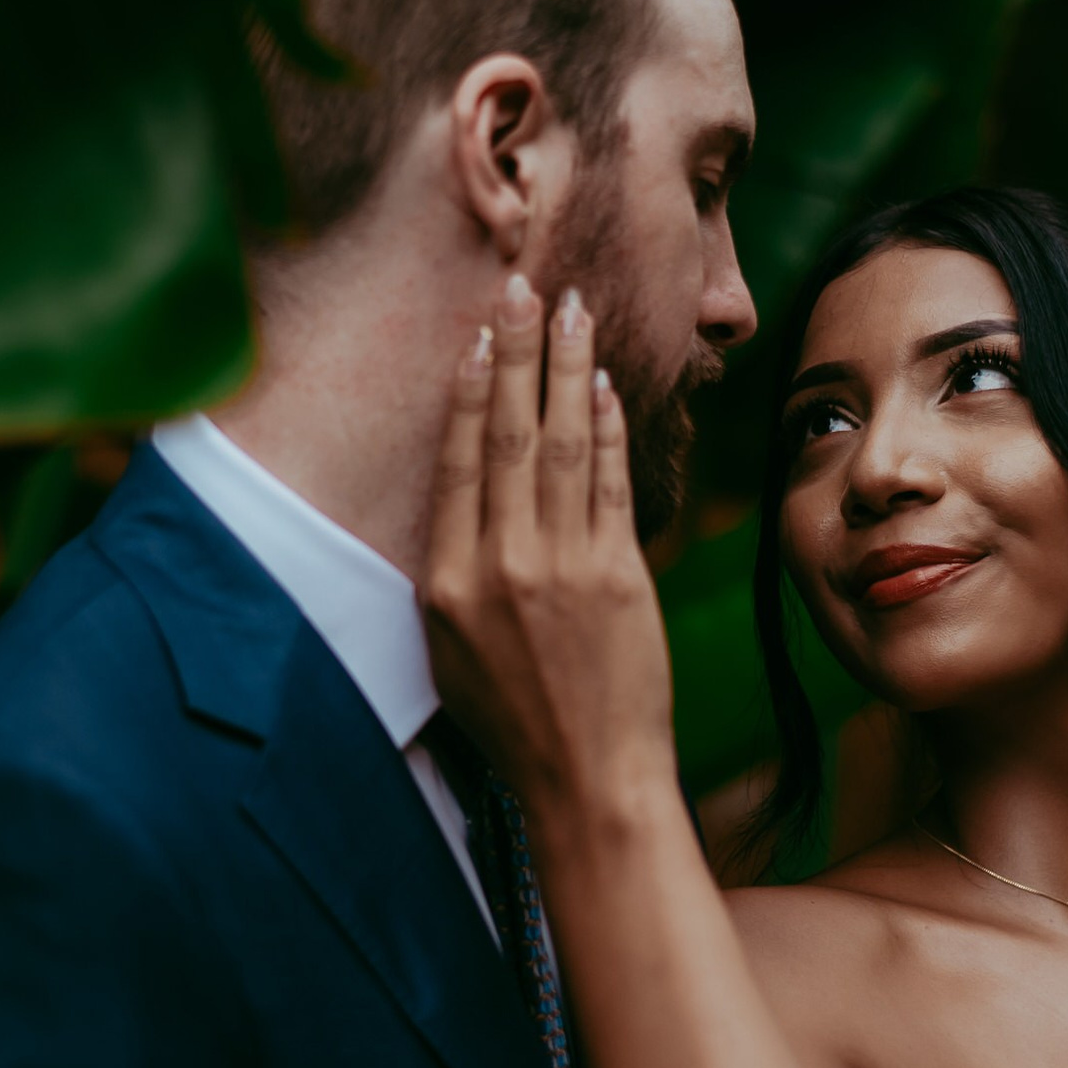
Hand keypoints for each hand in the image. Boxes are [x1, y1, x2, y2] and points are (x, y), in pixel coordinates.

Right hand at [421, 272, 678, 831]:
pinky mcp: (619, 577)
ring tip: (573, 310)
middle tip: (526, 287)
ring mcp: (562, 569)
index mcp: (449, 584)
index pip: (458, 463)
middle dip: (518, 353)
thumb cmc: (513, 723)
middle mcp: (501, 566)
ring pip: (562, 444)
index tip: (478, 338)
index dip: (468, 394)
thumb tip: (467, 495)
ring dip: (568, 370)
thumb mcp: (451, 652)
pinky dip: (608, 429)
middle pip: (508, 435)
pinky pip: (610, 484)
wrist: (588, 780)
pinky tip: (605, 386)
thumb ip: (455, 572)